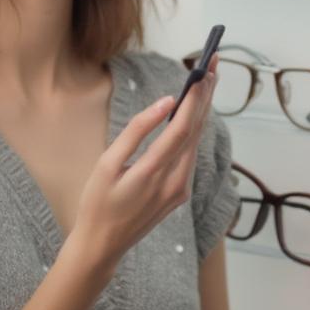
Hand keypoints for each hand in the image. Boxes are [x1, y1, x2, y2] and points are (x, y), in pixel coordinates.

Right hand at [68, 61, 217, 280]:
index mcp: (153, 173)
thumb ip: (136, 131)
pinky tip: (195, 111)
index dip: (195, 98)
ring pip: (197, 142)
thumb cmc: (97, 202)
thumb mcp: (106, 164)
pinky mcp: (180, 193)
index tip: (203, 71)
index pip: (183, 128)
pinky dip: (195, 129)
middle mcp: (175, 182)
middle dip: (206, 96)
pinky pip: (191, 155)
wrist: (102, 246)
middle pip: (197, 131)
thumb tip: (165, 103)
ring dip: (203, 110)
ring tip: (208, 80)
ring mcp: (181, 190)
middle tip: (213, 64)